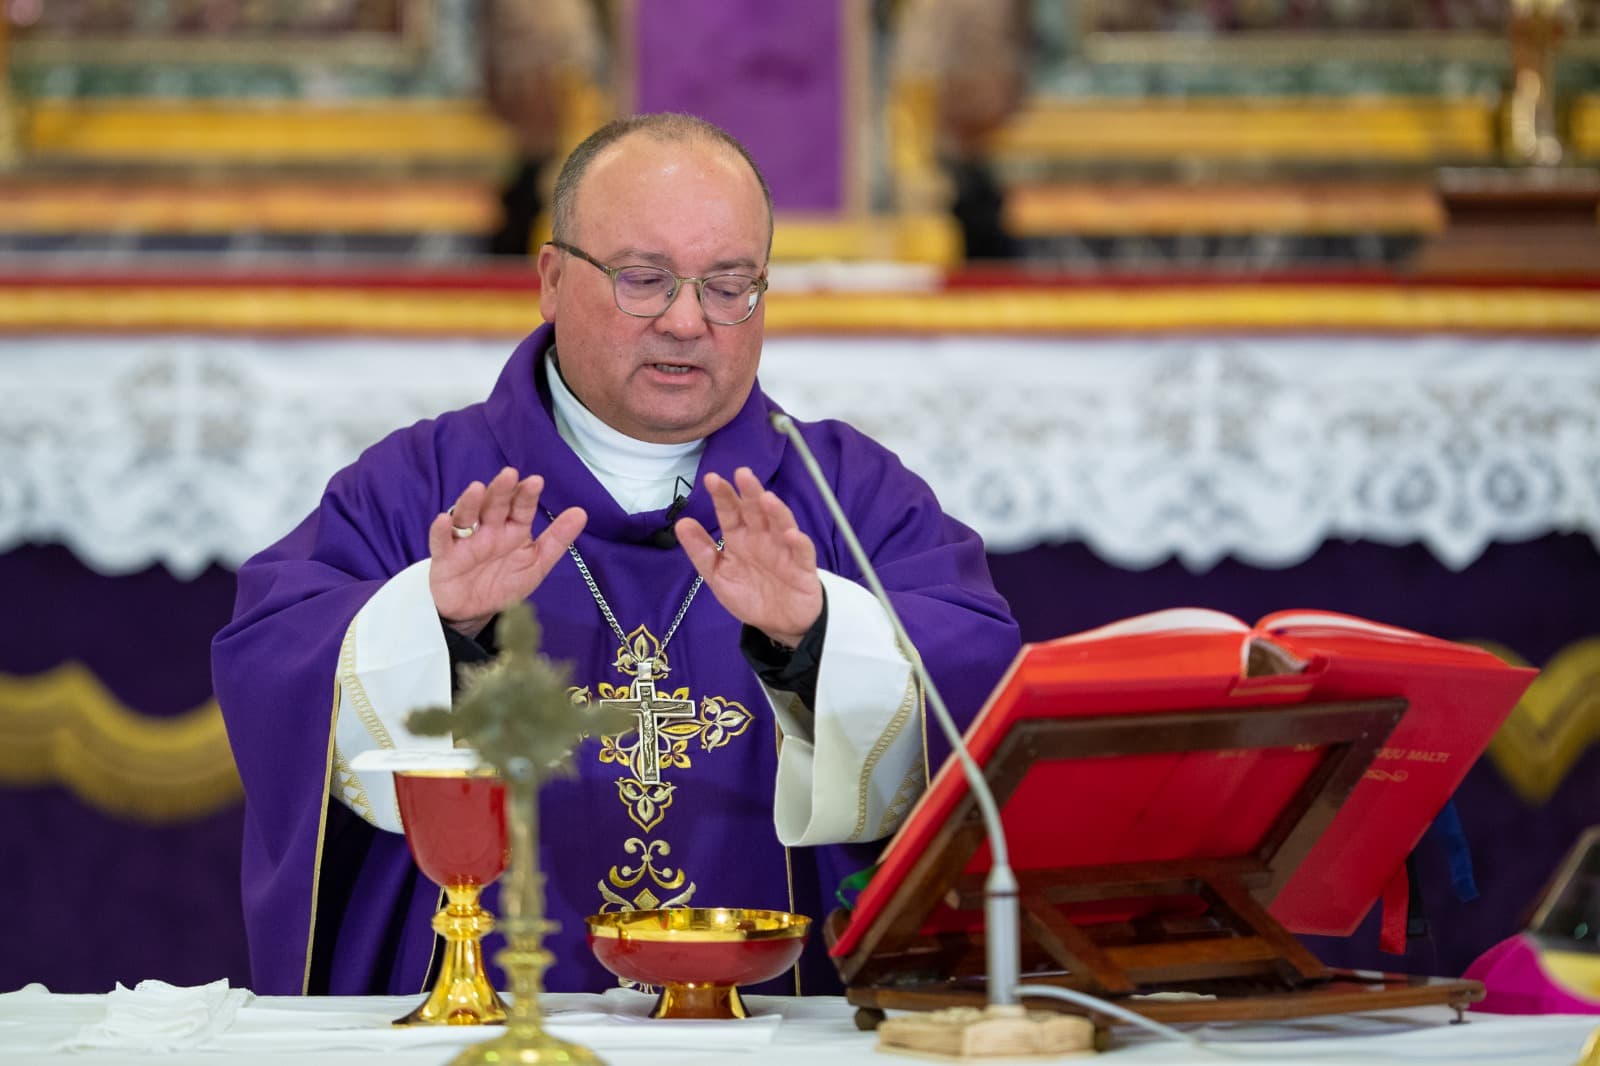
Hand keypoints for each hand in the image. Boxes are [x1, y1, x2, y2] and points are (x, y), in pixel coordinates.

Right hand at [429, 467, 586, 638]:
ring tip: (477, 489)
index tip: (536, 482)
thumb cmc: (505, 583)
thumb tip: (581, 512)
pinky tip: (443, 520)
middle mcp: (489, 530)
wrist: (476, 613)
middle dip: (501, 490)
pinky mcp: (445, 558)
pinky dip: (440, 531)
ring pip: (466, 516)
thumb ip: (557, 540)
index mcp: (512, 529)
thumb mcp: (537, 563)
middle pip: (494, 505)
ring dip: (470, 502)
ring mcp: (465, 541)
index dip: (526, 495)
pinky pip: (441, 542)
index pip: (521, 507)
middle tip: (509, 475)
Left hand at [675, 467, 822, 647]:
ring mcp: (783, 550)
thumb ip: (701, 551)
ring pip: (781, 524)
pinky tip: (790, 535)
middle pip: (756, 511)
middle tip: (743, 474)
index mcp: (739, 537)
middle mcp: (762, 538)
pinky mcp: (802, 567)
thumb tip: (682, 523)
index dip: (722, 496)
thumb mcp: (718, 576)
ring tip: (766, 498)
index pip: (730, 512)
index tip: (712, 479)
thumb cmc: (749, 594)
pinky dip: (798, 542)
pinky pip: (802, 552)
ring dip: (775, 511)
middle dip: (750, 492)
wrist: (778, 624)